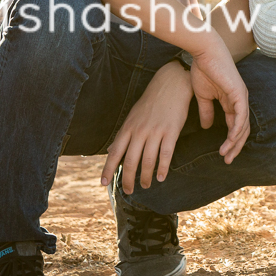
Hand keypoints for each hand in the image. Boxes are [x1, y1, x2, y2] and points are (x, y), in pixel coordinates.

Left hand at [101, 60, 192, 191]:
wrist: (171, 84)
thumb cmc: (151, 101)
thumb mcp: (133, 116)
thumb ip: (124, 134)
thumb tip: (112, 150)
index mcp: (128, 127)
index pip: (115, 152)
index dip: (108, 169)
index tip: (103, 183)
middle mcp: (140, 131)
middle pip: (131, 161)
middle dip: (128, 179)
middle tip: (129, 191)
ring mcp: (155, 131)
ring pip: (148, 161)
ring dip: (145, 177)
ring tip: (145, 185)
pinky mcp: (171, 131)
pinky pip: (166, 154)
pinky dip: (163, 168)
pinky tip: (161, 177)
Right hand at [189, 43, 251, 161]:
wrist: (204, 53)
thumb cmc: (204, 70)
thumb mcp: (203, 96)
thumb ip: (206, 111)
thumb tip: (207, 127)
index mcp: (232, 101)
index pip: (235, 126)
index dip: (230, 141)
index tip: (223, 155)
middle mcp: (240, 101)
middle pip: (242, 129)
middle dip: (235, 146)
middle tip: (227, 160)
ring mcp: (241, 97)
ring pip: (243, 126)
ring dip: (235, 142)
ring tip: (226, 154)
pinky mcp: (239, 93)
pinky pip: (241, 116)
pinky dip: (237, 129)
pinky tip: (230, 140)